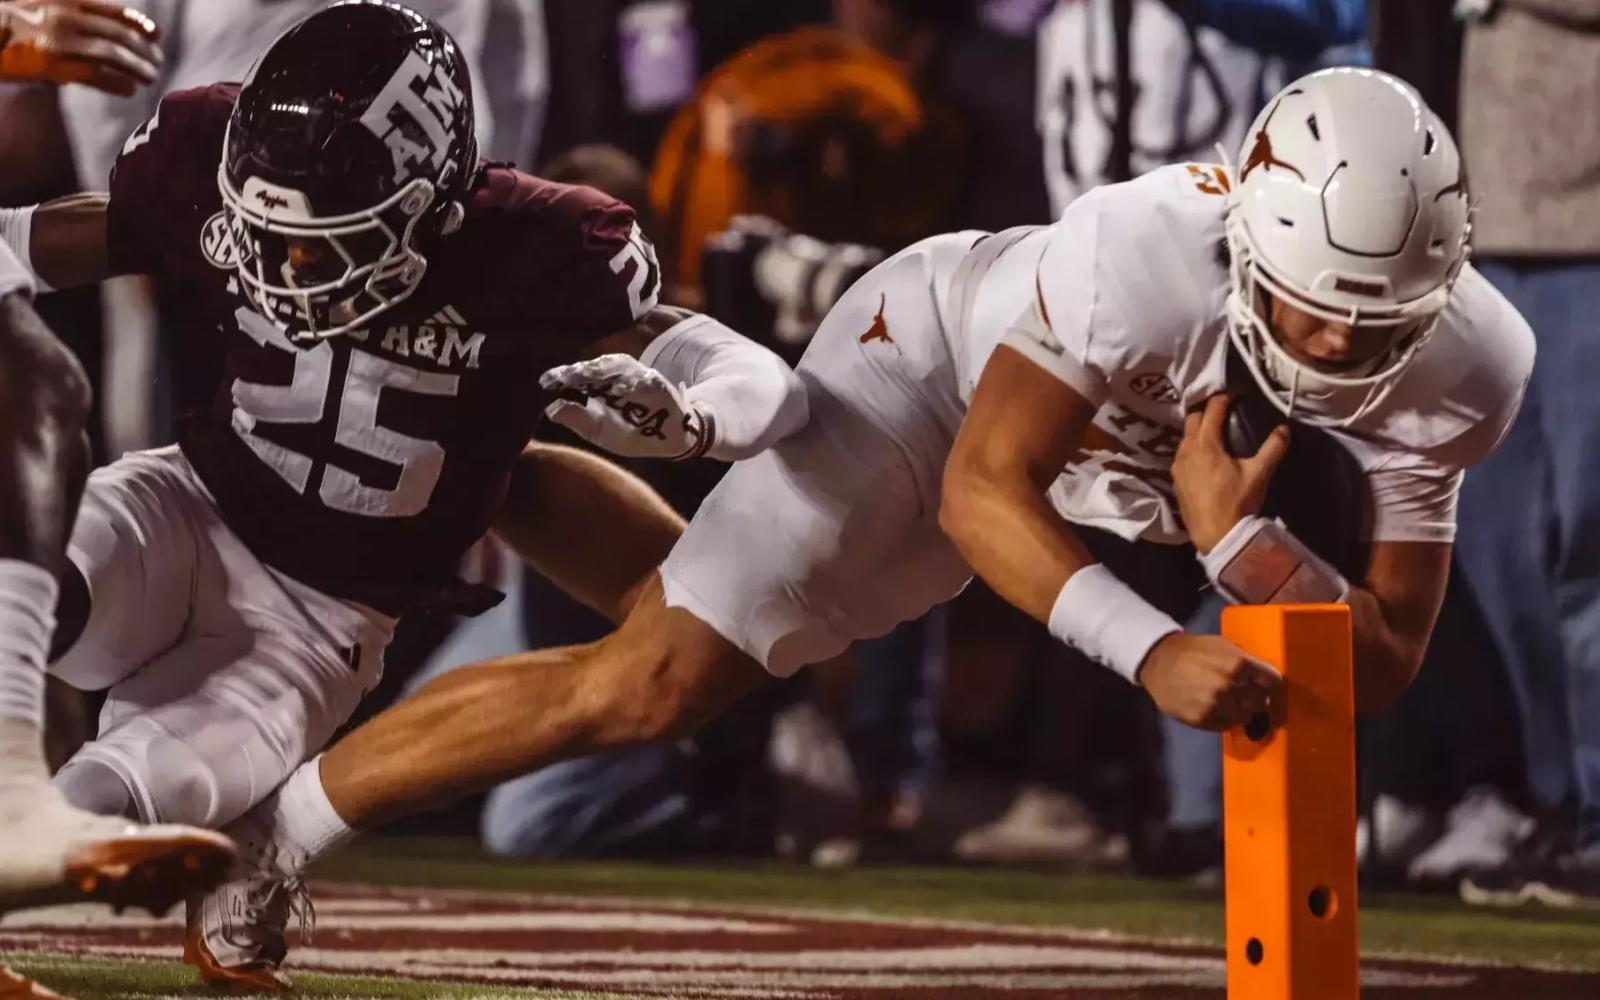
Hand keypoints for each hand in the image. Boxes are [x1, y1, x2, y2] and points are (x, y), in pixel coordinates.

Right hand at [0, 0, 160, 95]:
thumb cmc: (14, 22)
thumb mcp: (44, 4)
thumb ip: (74, 11)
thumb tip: (111, 29)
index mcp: (67, 0)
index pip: (114, 11)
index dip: (139, 23)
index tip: (156, 34)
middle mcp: (66, 17)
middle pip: (119, 35)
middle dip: (144, 50)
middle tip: (158, 61)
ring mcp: (59, 41)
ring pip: (112, 55)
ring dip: (137, 67)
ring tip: (150, 77)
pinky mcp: (52, 64)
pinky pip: (94, 75)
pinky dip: (115, 83)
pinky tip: (129, 89)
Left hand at [541, 353, 710, 459]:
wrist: (668, 438)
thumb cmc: (631, 433)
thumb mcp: (599, 432)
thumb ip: (577, 420)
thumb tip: (550, 409)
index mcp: (598, 386)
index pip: (577, 377)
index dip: (562, 377)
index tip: (545, 382)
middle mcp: (614, 377)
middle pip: (593, 367)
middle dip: (577, 371)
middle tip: (560, 377)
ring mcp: (635, 376)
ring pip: (616, 366)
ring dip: (599, 371)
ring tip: (581, 377)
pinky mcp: (655, 381)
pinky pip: (641, 379)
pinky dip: (630, 384)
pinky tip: (618, 391)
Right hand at [1138, 632, 1283, 730]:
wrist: (1158, 661)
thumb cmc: (1193, 650)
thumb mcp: (1223, 646)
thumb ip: (1246, 661)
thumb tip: (1264, 679)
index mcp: (1238, 664)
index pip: (1272, 681)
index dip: (1272, 684)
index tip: (1269, 688)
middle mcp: (1230, 686)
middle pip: (1261, 702)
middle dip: (1256, 699)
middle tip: (1247, 696)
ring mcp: (1216, 705)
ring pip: (1244, 717)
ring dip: (1240, 711)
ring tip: (1228, 703)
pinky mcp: (1203, 719)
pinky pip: (1225, 726)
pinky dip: (1223, 719)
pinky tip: (1214, 708)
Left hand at [1172, 392, 1289, 552]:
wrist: (1216, 536)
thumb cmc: (1238, 502)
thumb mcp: (1259, 474)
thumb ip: (1272, 449)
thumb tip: (1284, 429)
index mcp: (1206, 444)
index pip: (1211, 410)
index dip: (1222, 399)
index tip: (1232, 395)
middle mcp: (1186, 450)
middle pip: (1192, 420)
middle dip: (1205, 410)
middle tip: (1220, 409)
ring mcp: (1177, 467)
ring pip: (1184, 439)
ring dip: (1196, 431)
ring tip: (1212, 431)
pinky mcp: (1175, 481)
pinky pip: (1181, 457)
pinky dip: (1191, 450)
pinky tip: (1202, 457)